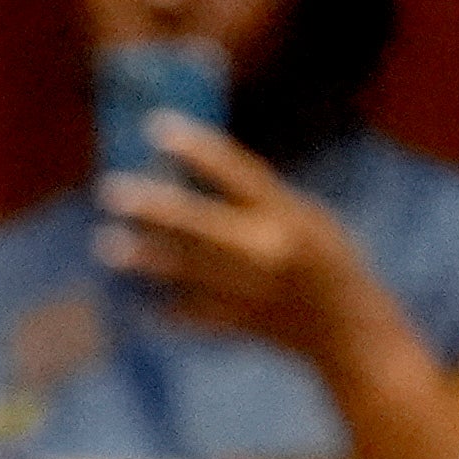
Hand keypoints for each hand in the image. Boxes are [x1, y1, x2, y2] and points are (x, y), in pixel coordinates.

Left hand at [93, 117, 404, 373]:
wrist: (351, 331)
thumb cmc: (327, 258)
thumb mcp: (306, 216)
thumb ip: (257, 199)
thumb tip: (189, 175)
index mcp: (289, 216)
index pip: (237, 173)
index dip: (197, 148)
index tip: (156, 127)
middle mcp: (269, 253)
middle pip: (201, 226)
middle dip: (154, 209)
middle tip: (110, 191)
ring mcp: (253, 293)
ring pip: (187, 272)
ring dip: (145, 258)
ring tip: (107, 243)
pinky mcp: (240, 325)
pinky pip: (191, 314)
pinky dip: (162, 306)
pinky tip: (134, 297)